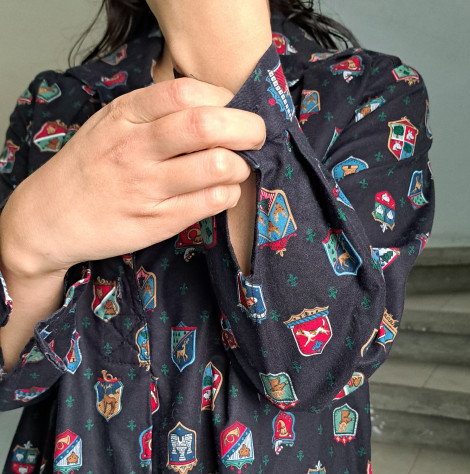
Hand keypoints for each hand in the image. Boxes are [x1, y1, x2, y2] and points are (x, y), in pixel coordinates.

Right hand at [0, 77, 265, 276]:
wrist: (50, 217)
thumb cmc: (88, 166)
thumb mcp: (108, 124)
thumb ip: (151, 111)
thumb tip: (212, 105)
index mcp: (125, 117)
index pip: (186, 92)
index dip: (223, 97)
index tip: (233, 107)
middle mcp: (136, 149)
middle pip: (207, 126)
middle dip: (246, 127)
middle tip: (256, 134)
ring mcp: (147, 187)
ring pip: (216, 166)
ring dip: (241, 165)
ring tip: (237, 167)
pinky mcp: (157, 221)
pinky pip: (210, 202)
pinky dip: (229, 194)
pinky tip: (223, 191)